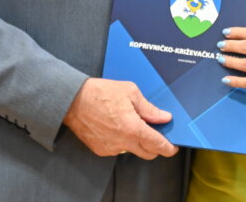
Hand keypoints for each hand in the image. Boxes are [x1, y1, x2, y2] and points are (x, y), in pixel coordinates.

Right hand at [63, 78, 178, 158]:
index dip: (168, 148)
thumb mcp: (130, 92)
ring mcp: (110, 148)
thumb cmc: (100, 92)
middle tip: (156, 132)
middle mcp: (122, 142)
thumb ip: (149, 108)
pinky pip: (118, 149)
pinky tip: (117, 126)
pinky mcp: (100, 149)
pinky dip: (122, 141)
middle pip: (147, 153)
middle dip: (155, 146)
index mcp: (133, 128)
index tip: (173, 147)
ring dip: (137, 142)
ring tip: (132, 123)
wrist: (72, 100)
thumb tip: (163, 117)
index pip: (157, 145)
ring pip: (132, 151)